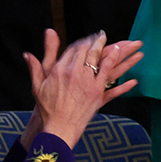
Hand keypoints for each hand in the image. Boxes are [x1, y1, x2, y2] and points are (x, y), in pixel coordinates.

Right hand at [23, 31, 143, 147]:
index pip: (75, 48)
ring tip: (125, 45)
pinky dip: (123, 79)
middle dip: (98, 41)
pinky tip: (133, 75)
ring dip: (116, 52)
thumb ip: (36, 66)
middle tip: (103, 35)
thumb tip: (27, 54)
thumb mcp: (38, 84)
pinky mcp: (97, 95)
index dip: (83, 41)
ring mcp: (88, 84)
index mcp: (61, 69)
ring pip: (104, 62)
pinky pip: (113, 83)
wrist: (57, 126)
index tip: (88, 38)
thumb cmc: (47, 107)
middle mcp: (76, 73)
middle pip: (90, 52)